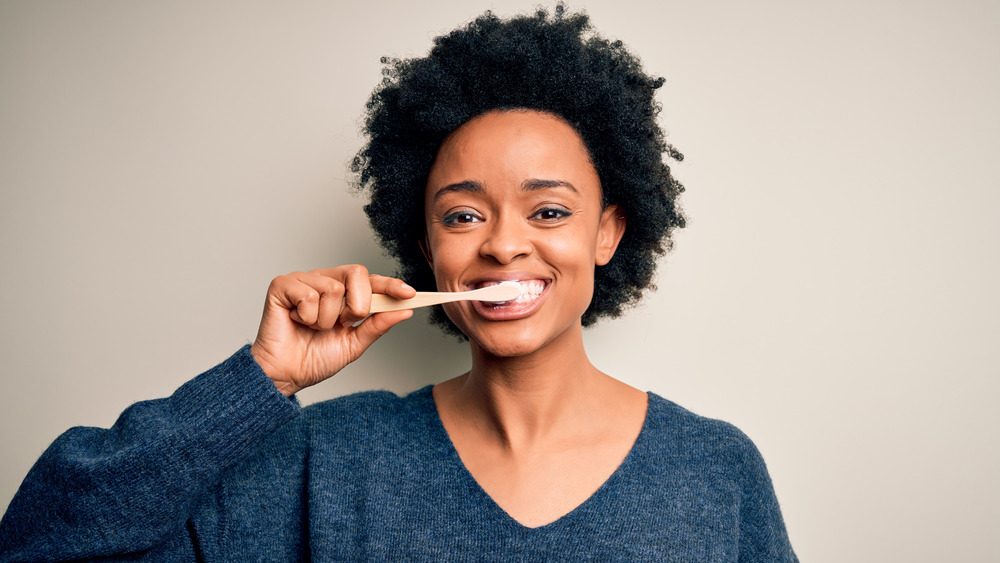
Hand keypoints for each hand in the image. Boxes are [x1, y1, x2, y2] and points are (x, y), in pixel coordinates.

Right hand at [249, 265, 415, 395]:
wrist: (286, 375)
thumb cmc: (314, 358)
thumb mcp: (354, 344)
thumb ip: (377, 325)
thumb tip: (405, 310)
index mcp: (343, 293)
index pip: (371, 281)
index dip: (391, 285)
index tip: (409, 294)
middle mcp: (325, 281)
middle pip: (356, 272)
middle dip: (358, 304)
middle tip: (344, 323)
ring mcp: (303, 280)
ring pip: (333, 289)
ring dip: (326, 319)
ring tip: (313, 327)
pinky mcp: (282, 285)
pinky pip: (308, 295)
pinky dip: (306, 317)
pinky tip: (297, 322)